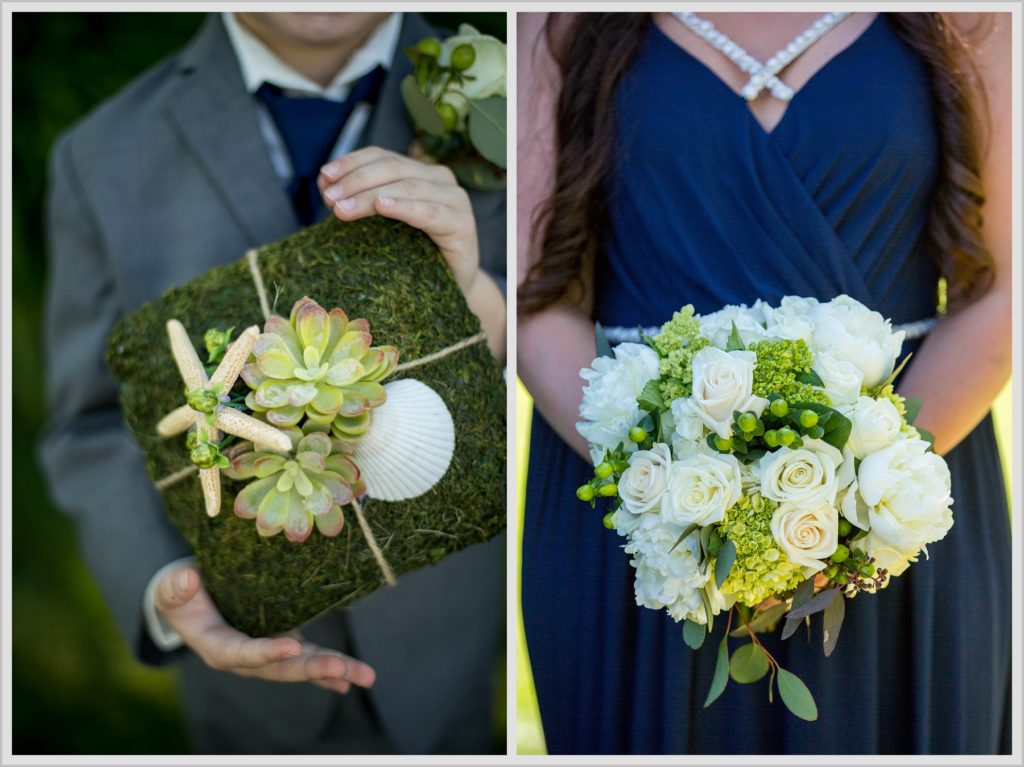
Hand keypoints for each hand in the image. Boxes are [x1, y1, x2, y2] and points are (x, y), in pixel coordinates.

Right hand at [154, 567, 374, 693]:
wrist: (191, 601)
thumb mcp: (171, 587)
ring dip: (333, 670)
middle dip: (313, 669)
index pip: (242, 653)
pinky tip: (351, 678)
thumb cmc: (179, 593)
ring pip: (300, 665)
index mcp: (217, 647)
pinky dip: (329, 669)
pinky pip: (306, 659)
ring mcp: (266, 652)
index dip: (266, 653)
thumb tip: (185, 579)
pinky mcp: (281, 643)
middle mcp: (245, 658)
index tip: (292, 647)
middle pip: (281, 667)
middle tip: (343, 669)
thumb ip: (175, 587)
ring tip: (365, 676)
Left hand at [318, 147, 478, 295]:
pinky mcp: (463, 225)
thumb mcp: (383, 224)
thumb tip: (325, 186)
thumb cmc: (415, 256)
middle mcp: (441, 179)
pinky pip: (429, 212)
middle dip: (356, 181)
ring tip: (343, 209)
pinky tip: (383, 207)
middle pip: (393, 169)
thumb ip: (359, 201)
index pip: (382, 156)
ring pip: (408, 188)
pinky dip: (404, 207)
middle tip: (330, 198)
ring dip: (371, 196)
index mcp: (421, 172)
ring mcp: (456, 200)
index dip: (352, 162)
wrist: (452, 288)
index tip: (324, 176)